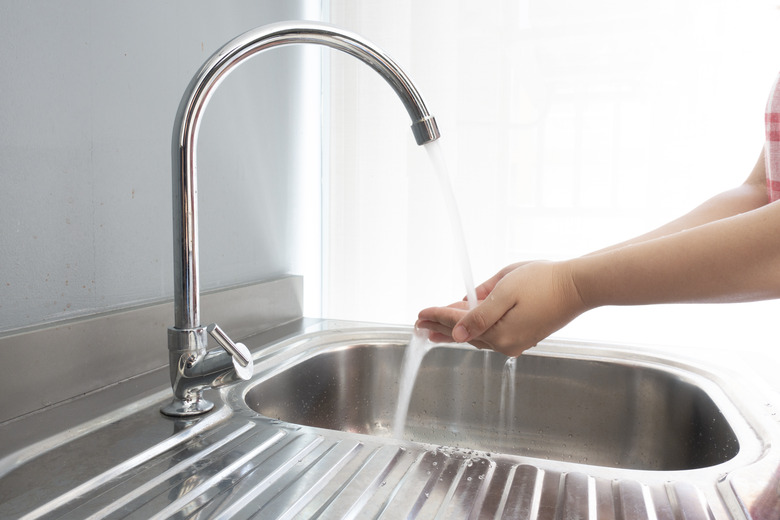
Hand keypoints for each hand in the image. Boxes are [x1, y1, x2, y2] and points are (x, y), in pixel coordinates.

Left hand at [417, 261, 586, 356]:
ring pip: (478, 336)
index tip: (420, 313)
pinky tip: (465, 326)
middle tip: (420, 325)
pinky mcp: (524, 336)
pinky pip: (491, 334)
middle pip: (465, 334)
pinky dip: (475, 329)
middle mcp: (507, 344)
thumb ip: (478, 313)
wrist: (577, 286)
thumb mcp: (505, 291)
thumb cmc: (544, 282)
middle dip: (441, 327)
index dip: (437, 316)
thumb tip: (457, 331)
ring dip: (456, 330)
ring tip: (435, 328)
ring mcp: (517, 342)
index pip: (459, 324)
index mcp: (500, 333)